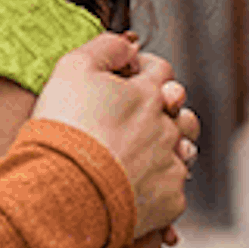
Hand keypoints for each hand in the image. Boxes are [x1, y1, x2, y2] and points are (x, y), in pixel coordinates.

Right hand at [32, 32, 198, 245]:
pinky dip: (158, 190)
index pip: (161, 70)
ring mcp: (171, 166)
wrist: (64, 189)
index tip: (126, 79)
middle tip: (136, 122)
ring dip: (169, 149)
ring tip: (140, 157)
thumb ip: (106, 47)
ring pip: (184, 152)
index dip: (144, 70)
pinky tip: (135, 191)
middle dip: (165, 112)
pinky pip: (173, 191)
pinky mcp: (169, 202)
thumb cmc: (65, 128)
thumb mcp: (73, 68)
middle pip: (181, 112)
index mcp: (148, 94)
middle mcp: (167, 128)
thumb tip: (129, 45)